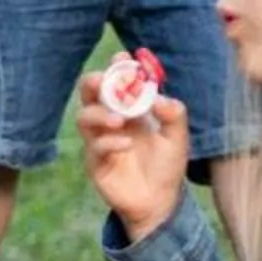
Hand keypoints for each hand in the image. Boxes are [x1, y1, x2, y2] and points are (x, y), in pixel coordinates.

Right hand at [75, 75, 191, 234]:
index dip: (117, 68)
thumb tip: (159, 98)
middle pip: (89, 94)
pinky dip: (109, 142)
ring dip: (99, 113)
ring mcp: (99, 141)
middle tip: (104, 80)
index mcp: (129, 110)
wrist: (159, 202)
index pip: (117, 82)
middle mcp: (110, 121)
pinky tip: (127, 145)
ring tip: (120, 120)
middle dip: (94, 83)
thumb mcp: (178, 138)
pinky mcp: (96, 163)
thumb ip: (174, 115)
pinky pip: (94, 147)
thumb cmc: (166, 167)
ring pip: (84, 117)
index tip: (123, 58)